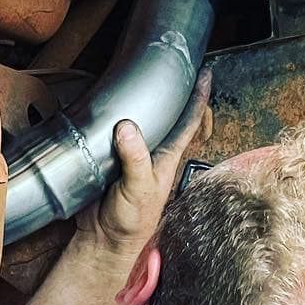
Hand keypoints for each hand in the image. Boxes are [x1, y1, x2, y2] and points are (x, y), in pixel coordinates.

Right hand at [77, 70, 212, 257]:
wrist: (102, 239)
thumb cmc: (130, 221)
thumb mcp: (139, 188)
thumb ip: (135, 158)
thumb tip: (127, 127)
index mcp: (166, 158)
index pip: (187, 122)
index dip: (198, 97)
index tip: (204, 74)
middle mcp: (149, 153)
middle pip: (162, 116)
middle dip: (167, 92)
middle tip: (167, 65)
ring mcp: (128, 155)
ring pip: (134, 123)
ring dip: (132, 105)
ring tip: (131, 79)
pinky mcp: (105, 159)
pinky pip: (107, 135)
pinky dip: (104, 121)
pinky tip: (99, 108)